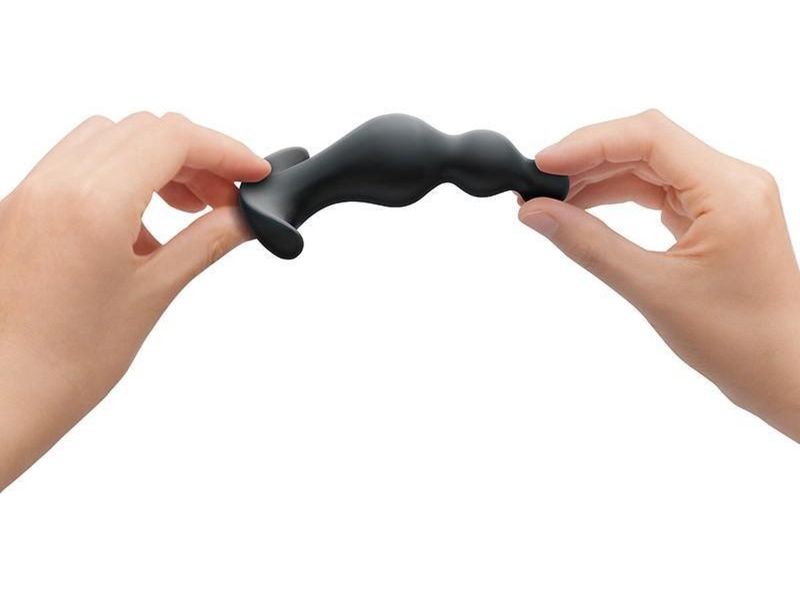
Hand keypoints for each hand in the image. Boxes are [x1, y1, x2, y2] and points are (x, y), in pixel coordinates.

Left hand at [0, 113, 269, 487]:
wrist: (1, 398)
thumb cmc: (63, 362)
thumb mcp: (153, 294)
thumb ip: (206, 243)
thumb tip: (244, 219)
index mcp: (91, 201)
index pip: (173, 138)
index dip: (225, 149)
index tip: (254, 171)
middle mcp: (55, 184)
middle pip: (143, 129)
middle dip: (197, 155)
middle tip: (227, 196)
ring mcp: (31, 192)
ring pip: (110, 140)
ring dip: (158, 161)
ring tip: (188, 208)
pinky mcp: (21, 208)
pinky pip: (79, 166)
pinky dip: (123, 177)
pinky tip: (142, 227)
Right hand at [519, 110, 799, 440]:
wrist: (782, 370)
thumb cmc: (739, 339)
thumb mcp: (652, 289)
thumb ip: (589, 245)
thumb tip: (537, 213)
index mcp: (729, 191)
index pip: (648, 137)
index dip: (588, 143)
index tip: (543, 163)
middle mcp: (733, 182)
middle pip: (646, 145)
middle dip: (587, 159)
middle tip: (538, 185)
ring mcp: (726, 196)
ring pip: (649, 165)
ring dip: (599, 177)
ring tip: (552, 200)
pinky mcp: (716, 213)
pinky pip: (659, 188)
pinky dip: (618, 194)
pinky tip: (585, 208)